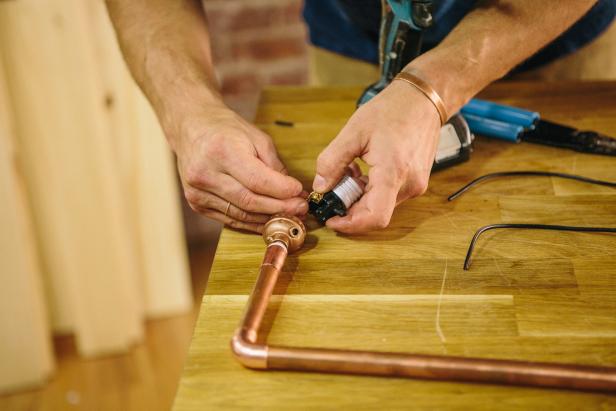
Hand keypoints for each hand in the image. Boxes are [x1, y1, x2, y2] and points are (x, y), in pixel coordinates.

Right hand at [175, 105, 307, 232]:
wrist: (191, 128)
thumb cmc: (225, 129)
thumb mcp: (256, 137)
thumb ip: (274, 166)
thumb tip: (293, 191)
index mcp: (221, 151)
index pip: (257, 181)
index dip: (282, 191)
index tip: (300, 193)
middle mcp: (205, 173)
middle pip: (249, 201)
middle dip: (279, 208)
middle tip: (300, 209)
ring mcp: (198, 192)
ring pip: (241, 214)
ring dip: (268, 218)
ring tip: (288, 216)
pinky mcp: (196, 203)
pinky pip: (230, 219)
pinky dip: (251, 222)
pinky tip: (267, 220)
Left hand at [312, 80, 440, 232]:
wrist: (423, 99)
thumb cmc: (392, 110)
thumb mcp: (354, 132)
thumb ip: (332, 161)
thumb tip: (320, 186)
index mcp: (393, 172)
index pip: (374, 217)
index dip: (350, 225)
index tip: (331, 220)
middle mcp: (409, 185)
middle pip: (374, 213)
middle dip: (350, 207)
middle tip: (334, 187)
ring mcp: (415, 185)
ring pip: (381, 206)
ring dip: (359, 197)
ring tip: (350, 172)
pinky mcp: (415, 182)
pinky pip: (389, 196)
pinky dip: (371, 190)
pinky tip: (363, 171)